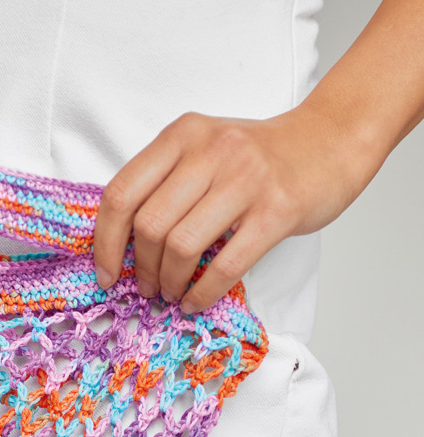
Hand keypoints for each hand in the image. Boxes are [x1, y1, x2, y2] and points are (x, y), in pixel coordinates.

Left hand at [92, 107, 368, 313]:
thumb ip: (165, 182)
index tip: (107, 273)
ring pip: (182, 246)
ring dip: (170, 283)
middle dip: (141, 269)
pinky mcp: (276, 210)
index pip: (122, 193)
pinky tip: (197, 301)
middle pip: (149, 225)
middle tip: (147, 289)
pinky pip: (225, 264)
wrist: (330, 141)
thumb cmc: (259, 157)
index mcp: (182, 135)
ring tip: (172, 294)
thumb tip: (122, 245)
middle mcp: (210, 151)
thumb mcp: (204, 150)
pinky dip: (203, 293)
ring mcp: (245, 179)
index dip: (106, 243)